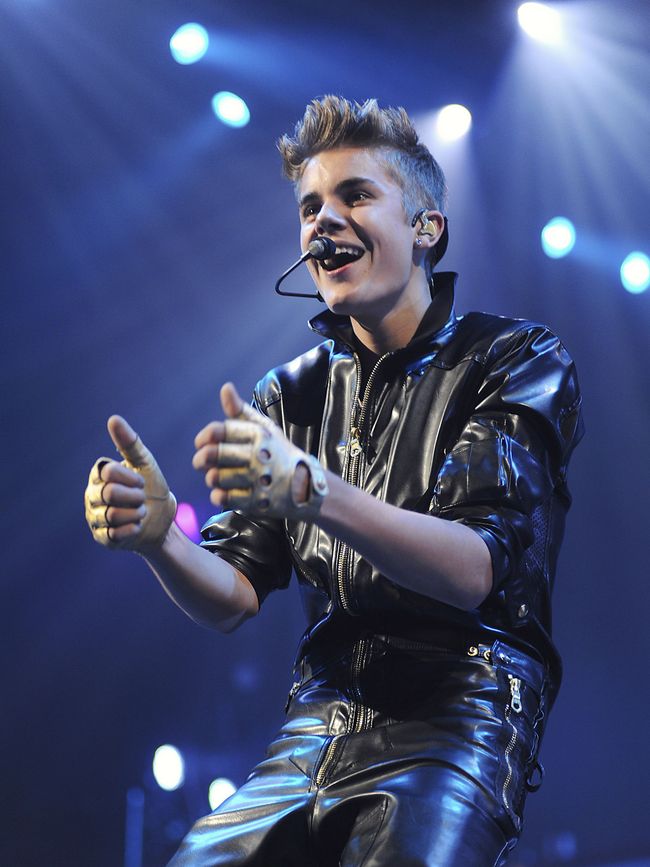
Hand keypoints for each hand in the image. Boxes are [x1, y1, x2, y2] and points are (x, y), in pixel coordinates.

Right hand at [84, 416, 176, 551]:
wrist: (163, 519)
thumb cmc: (152, 487)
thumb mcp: (145, 464)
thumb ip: (129, 443)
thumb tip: (113, 419)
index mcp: (99, 475)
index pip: (108, 472)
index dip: (130, 478)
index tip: (141, 482)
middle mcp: (91, 495)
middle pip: (108, 494)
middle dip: (134, 497)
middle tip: (142, 499)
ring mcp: (94, 517)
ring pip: (111, 515)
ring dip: (135, 514)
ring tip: (140, 512)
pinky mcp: (102, 538)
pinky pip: (114, 534)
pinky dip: (132, 529)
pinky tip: (137, 526)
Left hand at [192, 383, 327, 519]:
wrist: (304, 484)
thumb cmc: (277, 453)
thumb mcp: (263, 428)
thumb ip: (240, 410)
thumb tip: (225, 388)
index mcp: (257, 435)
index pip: (218, 431)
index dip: (204, 437)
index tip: (203, 442)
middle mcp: (258, 455)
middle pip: (212, 454)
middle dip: (201, 459)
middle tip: (202, 462)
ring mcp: (257, 480)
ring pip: (215, 477)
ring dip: (211, 478)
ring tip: (215, 477)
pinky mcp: (256, 501)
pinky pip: (224, 498)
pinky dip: (218, 496)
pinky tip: (223, 492)